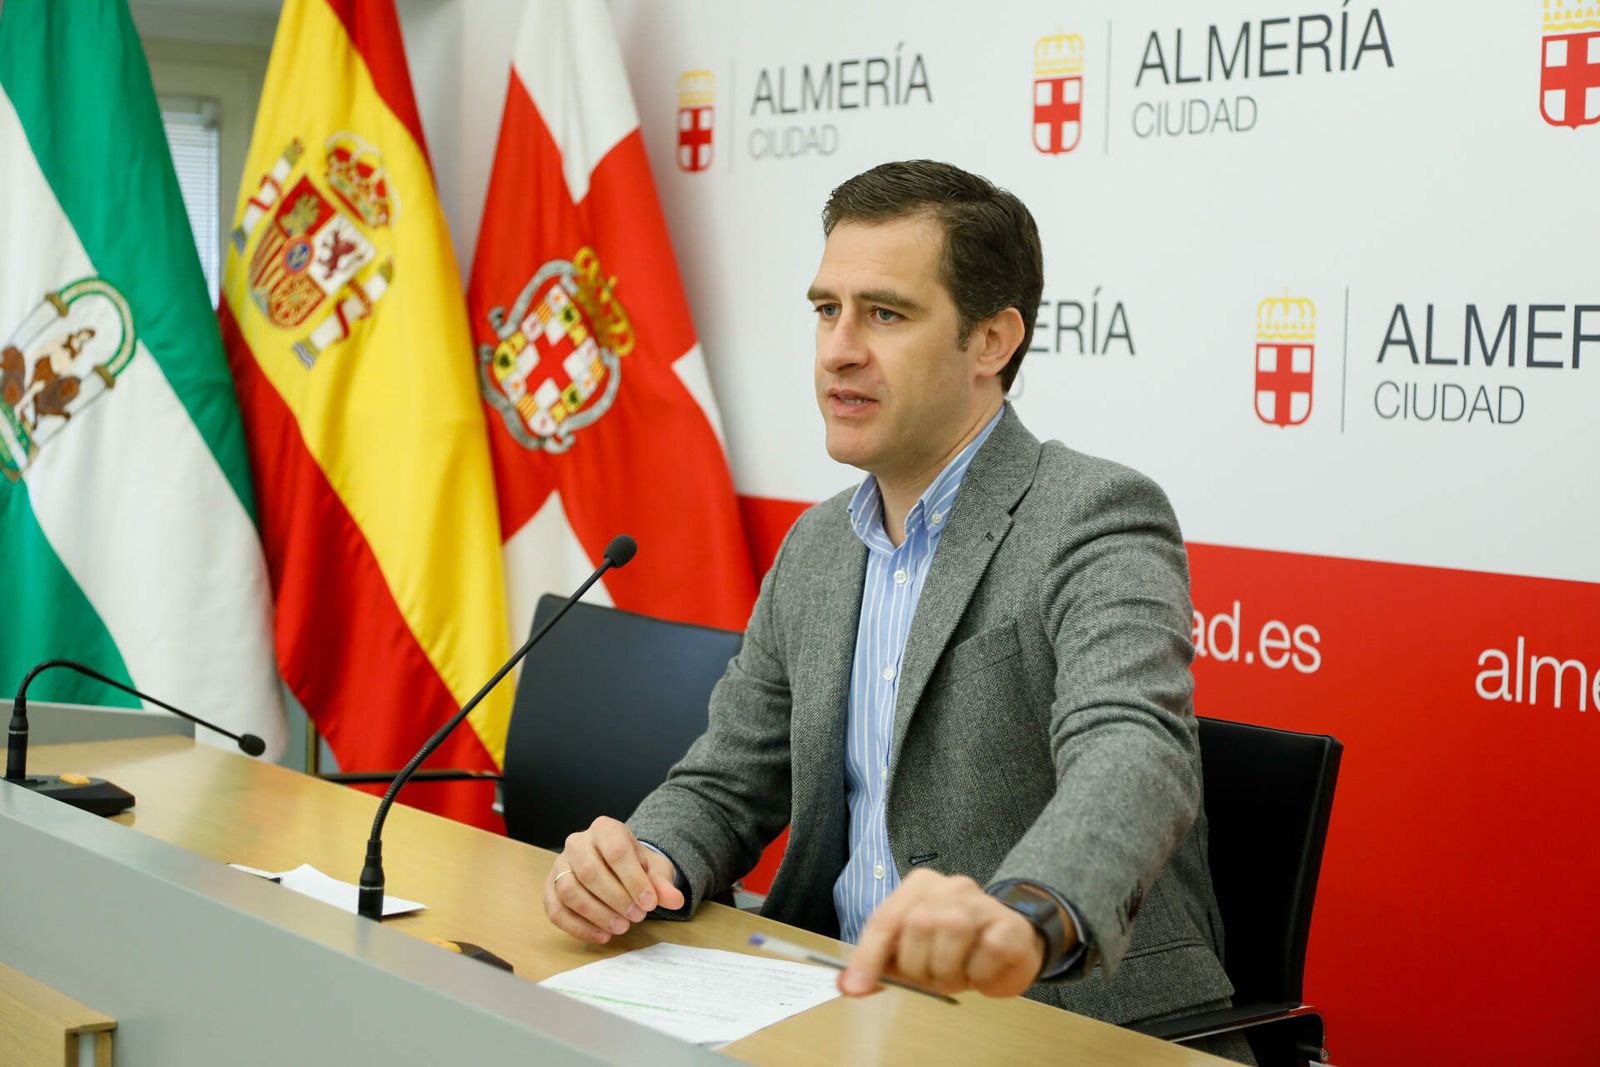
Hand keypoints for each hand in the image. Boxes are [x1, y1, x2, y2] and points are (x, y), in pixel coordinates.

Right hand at [543, 816, 685, 943]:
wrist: (616, 863)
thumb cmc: (634, 864)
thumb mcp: (654, 868)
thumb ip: (663, 883)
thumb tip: (675, 901)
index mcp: (605, 828)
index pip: (616, 852)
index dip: (634, 880)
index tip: (650, 903)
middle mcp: (578, 842)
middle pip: (590, 872)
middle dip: (616, 899)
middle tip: (637, 917)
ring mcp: (560, 864)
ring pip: (569, 890)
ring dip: (596, 914)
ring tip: (621, 927)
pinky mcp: (550, 886)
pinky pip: (555, 909)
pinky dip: (577, 927)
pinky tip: (601, 935)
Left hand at [841, 869, 1051, 997]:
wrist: (1011, 949)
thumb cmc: (955, 951)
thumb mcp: (913, 955)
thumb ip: (881, 964)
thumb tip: (848, 985)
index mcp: (919, 887)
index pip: (885, 919)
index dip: (868, 956)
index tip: (855, 989)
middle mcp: (950, 886)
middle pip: (917, 925)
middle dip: (920, 966)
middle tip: (934, 975)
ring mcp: (983, 902)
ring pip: (952, 931)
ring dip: (951, 970)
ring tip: (958, 974)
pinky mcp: (1011, 924)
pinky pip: (989, 951)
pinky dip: (980, 973)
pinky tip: (982, 971)